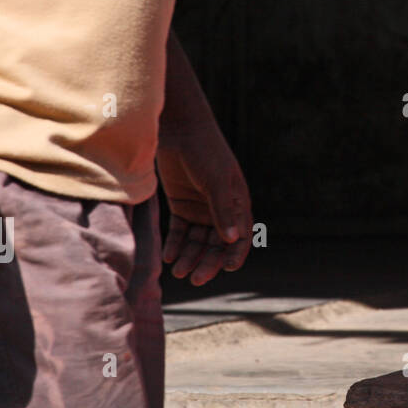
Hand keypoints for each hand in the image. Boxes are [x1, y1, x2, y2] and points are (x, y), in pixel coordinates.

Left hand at [156, 133, 251, 285]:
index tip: (226, 270)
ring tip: (177, 271)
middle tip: (195, 278)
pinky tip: (167, 257)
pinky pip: (180, 231)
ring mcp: (200, 207)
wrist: (178, 129)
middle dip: (207, 261)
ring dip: (189, 256)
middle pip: (217, 243)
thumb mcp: (215, 180)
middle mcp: (221, 208)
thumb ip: (223, 210)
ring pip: (197, 241)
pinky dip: (175, 244)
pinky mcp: (181, 204)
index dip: (235, 254)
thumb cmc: (204, 151)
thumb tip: (234, 239)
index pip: (241, 235)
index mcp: (237, 202)